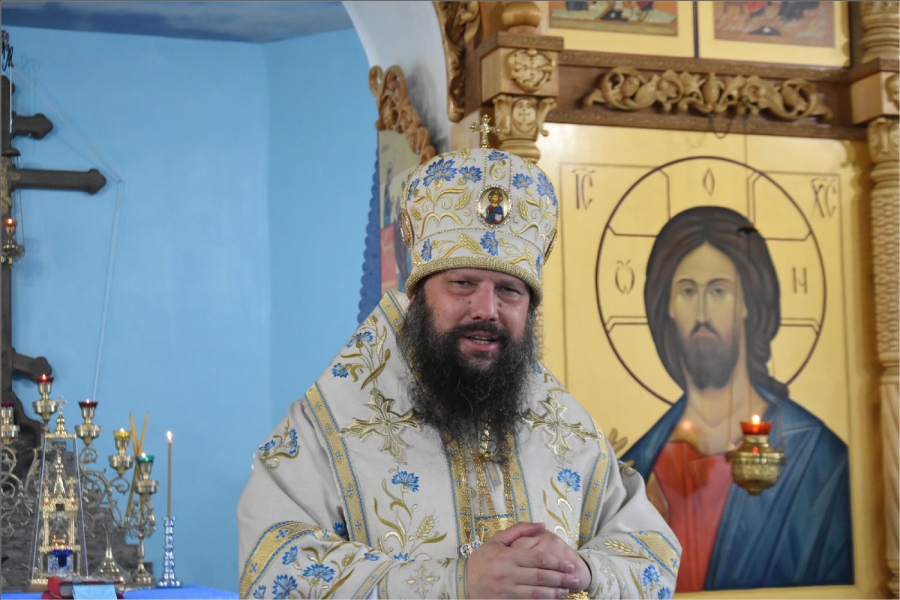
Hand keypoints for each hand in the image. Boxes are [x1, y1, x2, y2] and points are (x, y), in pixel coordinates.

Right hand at [465, 522, 580, 598]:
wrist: (460, 582)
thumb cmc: (480, 560)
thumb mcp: (496, 541)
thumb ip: (519, 531)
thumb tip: (542, 525)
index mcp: (508, 556)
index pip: (538, 559)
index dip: (557, 562)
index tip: (570, 564)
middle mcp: (508, 574)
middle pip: (541, 576)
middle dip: (561, 578)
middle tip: (576, 578)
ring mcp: (506, 590)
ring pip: (537, 593)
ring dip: (555, 592)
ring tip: (568, 590)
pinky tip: (552, 599)